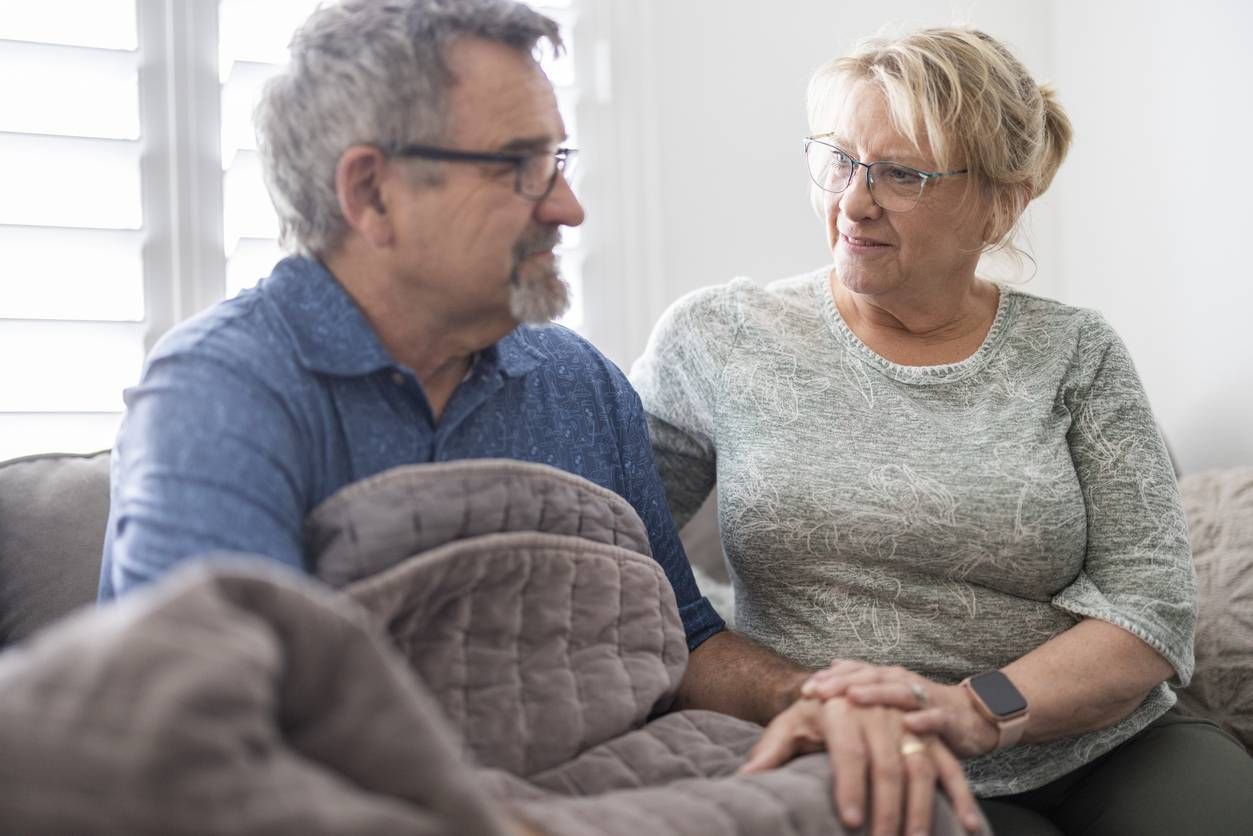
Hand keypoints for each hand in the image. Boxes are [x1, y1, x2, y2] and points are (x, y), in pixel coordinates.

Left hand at [738, 696, 982, 835]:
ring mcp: (912, 722)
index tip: (849, 821)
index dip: (849, 787)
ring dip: (922, 809)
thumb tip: (745, 776)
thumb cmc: (820, 710)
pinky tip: (969, 827)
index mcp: (844, 708)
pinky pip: (952, 767)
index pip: (849, 751)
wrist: (857, 681)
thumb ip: (771, 749)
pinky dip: (963, 797)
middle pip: (888, 765)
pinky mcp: (935, 735)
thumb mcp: (794, 723)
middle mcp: (881, 711)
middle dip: (887, 810)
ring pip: (921, 768)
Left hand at [802, 663, 999, 758]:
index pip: (853, 673)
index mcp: (885, 678)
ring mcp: (925, 698)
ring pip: (899, 692)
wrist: (970, 717)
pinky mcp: (947, 717)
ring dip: (877, 694)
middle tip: (819, 691)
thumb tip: (831, 663)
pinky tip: (909, 725)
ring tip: (854, 697)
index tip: (804, 689)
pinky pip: (935, 717)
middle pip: (870, 678)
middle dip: (843, 683)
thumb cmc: (919, 709)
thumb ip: (862, 679)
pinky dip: (923, 721)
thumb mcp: (888, 694)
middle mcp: (902, 682)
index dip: (828, 680)